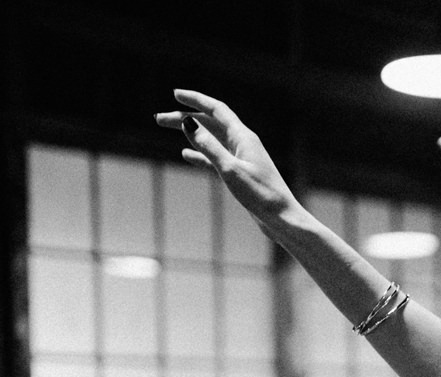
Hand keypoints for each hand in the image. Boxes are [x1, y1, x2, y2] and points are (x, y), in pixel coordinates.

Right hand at [154, 89, 301, 232]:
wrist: (281, 218)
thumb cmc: (260, 195)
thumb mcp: (229, 169)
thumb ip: (208, 146)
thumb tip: (188, 122)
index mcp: (244, 137)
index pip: (217, 110)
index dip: (196, 100)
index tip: (175, 93)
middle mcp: (243, 143)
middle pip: (210, 122)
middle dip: (184, 117)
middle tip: (158, 118)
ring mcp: (241, 158)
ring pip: (210, 138)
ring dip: (188, 132)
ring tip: (165, 127)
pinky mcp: (239, 173)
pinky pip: (215, 157)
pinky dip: (200, 153)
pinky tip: (186, 154)